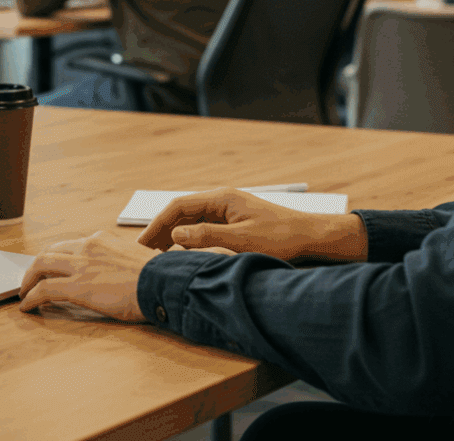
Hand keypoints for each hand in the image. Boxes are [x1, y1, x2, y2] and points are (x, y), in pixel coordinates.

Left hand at [19, 231, 156, 321]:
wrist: (164, 283)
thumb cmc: (160, 277)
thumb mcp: (138, 260)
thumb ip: (123, 262)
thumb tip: (126, 274)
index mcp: (103, 239)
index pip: (71, 245)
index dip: (57, 257)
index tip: (52, 268)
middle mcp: (88, 246)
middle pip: (50, 251)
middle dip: (37, 266)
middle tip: (31, 279)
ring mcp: (81, 265)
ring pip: (40, 265)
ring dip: (28, 279)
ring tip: (24, 293)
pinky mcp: (77, 286)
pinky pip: (44, 289)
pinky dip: (31, 297)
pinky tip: (27, 307)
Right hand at [136, 187, 368, 262]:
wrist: (312, 237)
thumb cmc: (282, 237)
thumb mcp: (242, 240)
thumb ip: (207, 238)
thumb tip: (175, 237)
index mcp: (221, 199)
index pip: (178, 206)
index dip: (157, 224)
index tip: (142, 243)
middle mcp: (222, 200)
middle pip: (181, 212)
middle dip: (160, 230)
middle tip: (143, 251)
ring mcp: (228, 210)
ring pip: (191, 221)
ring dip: (173, 235)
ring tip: (157, 254)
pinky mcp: (234, 222)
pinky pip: (203, 228)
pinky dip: (188, 239)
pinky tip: (183, 254)